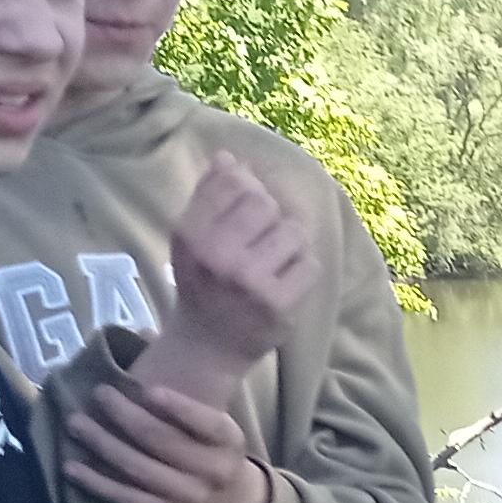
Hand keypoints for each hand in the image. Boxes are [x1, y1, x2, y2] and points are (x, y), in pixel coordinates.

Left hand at [66, 379, 273, 502]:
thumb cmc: (214, 449)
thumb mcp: (216, 423)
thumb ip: (185, 389)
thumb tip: (143, 334)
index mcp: (229, 440)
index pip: (206, 422)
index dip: (178, 407)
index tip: (148, 388)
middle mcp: (215, 471)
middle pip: (164, 442)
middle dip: (126, 417)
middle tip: (99, 394)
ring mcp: (191, 497)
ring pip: (140, 469)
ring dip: (104, 445)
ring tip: (77, 424)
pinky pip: (129, 499)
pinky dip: (99, 483)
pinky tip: (73, 467)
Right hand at [159, 150, 315, 378]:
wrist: (207, 344)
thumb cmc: (203, 281)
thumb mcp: (192, 237)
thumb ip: (209, 195)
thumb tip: (229, 157)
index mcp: (191, 233)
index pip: (233, 181)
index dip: (248, 186)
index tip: (247, 208)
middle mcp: (217, 255)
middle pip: (266, 204)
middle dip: (271, 217)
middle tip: (263, 239)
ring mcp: (248, 281)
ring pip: (294, 232)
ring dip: (290, 243)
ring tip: (274, 261)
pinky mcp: (277, 304)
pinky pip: (310, 265)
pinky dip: (303, 270)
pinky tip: (285, 281)